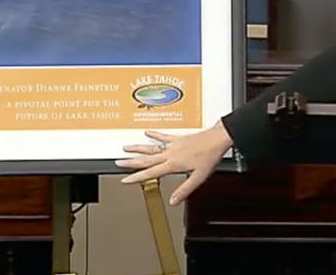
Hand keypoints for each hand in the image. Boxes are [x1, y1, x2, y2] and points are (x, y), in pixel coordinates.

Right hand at [116, 120, 233, 204]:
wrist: (217, 139)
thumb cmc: (209, 157)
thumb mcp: (198, 177)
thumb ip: (184, 190)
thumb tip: (173, 201)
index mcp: (173, 164)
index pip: (150, 172)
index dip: (136, 177)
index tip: (125, 179)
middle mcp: (170, 153)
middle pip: (146, 159)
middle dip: (131, 162)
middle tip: (118, 162)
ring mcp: (173, 145)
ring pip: (151, 147)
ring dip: (138, 148)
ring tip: (126, 147)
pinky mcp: (178, 138)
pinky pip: (163, 136)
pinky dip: (154, 135)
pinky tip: (147, 133)